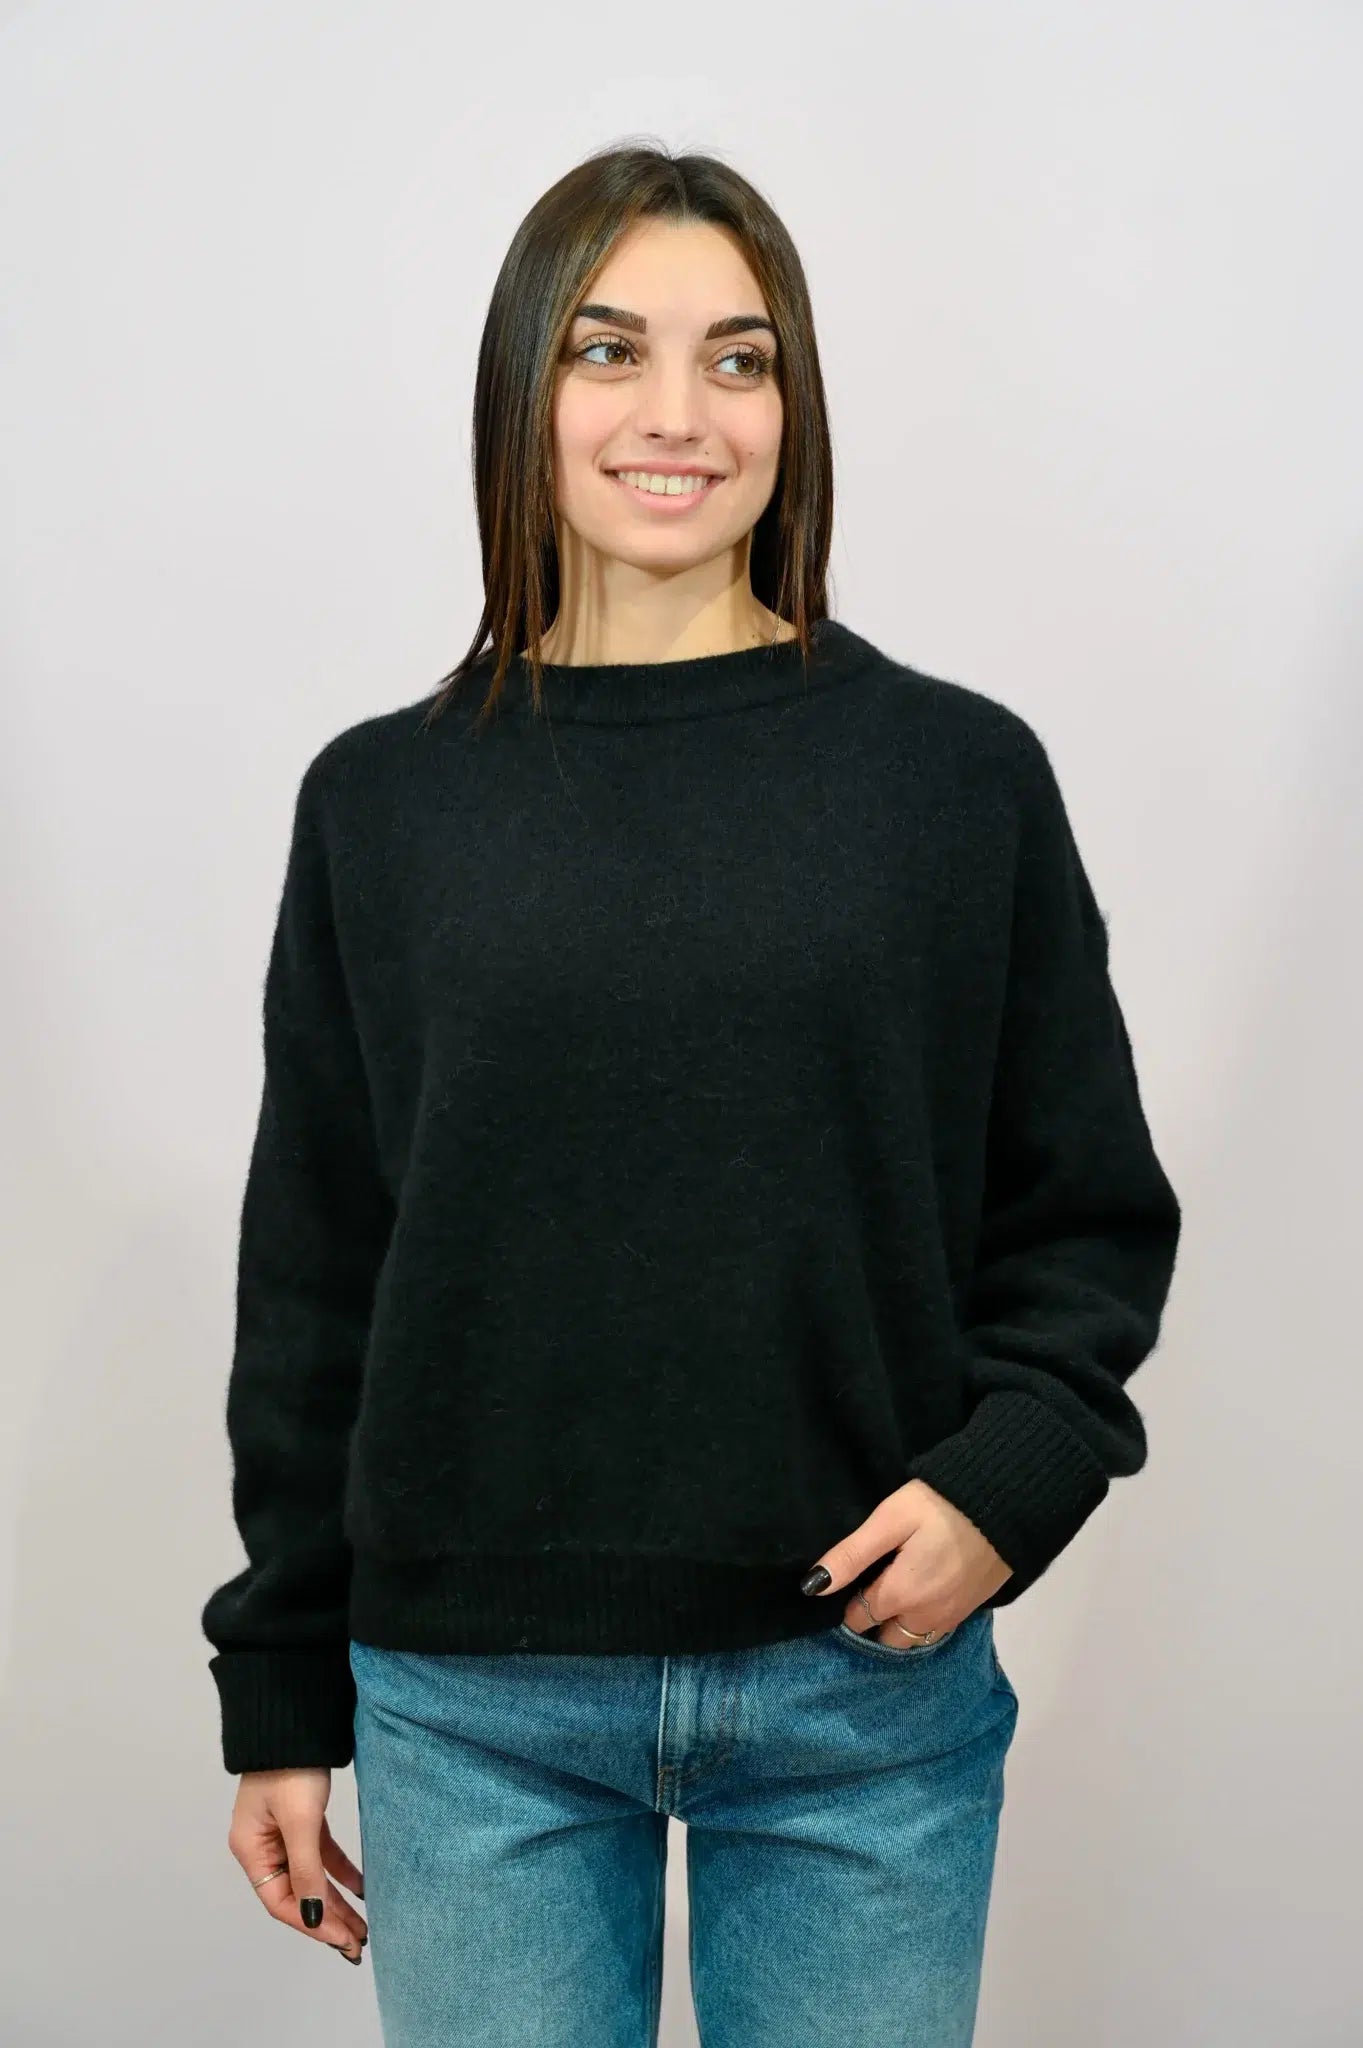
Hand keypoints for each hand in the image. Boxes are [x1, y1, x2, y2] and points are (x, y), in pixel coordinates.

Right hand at [227, 1768, 368, 1963]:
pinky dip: (340, 1871)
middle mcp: (263, 1846)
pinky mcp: (302, 1819)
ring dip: (337, 1901)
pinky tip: (361, 1888)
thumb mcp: (300, 1821)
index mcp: (251, 1850)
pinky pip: (322, 1855)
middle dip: (328, 1921)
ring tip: (363, 1926)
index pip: (281, 1902)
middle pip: (297, 1895)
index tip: (343, 1940)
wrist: (296, 1718)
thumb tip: (314, 1917)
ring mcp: (282, 1833)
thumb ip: (306, 1871)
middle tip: (358, 1943)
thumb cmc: (290, 1766)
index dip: (312, 1924)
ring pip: (312, 1878)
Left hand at [803, 1479, 1013, 1644]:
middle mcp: (925, 1617)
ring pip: (914, 1638)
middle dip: (873, 1624)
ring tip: (892, 1598)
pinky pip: (938, 1629)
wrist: (1007, 1502)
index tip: (846, 1586)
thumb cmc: (940, 1506)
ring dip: (899, 1628)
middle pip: (887, 1638)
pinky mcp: (972, 1608)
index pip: (859, 1619)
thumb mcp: (889, 1521)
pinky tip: (921, 1597)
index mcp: (900, 1596)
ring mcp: (952, 1616)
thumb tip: (813, 1587)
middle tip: (867, 1593)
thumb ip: (852, 1555)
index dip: (847, 1605)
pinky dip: (923, 1622)